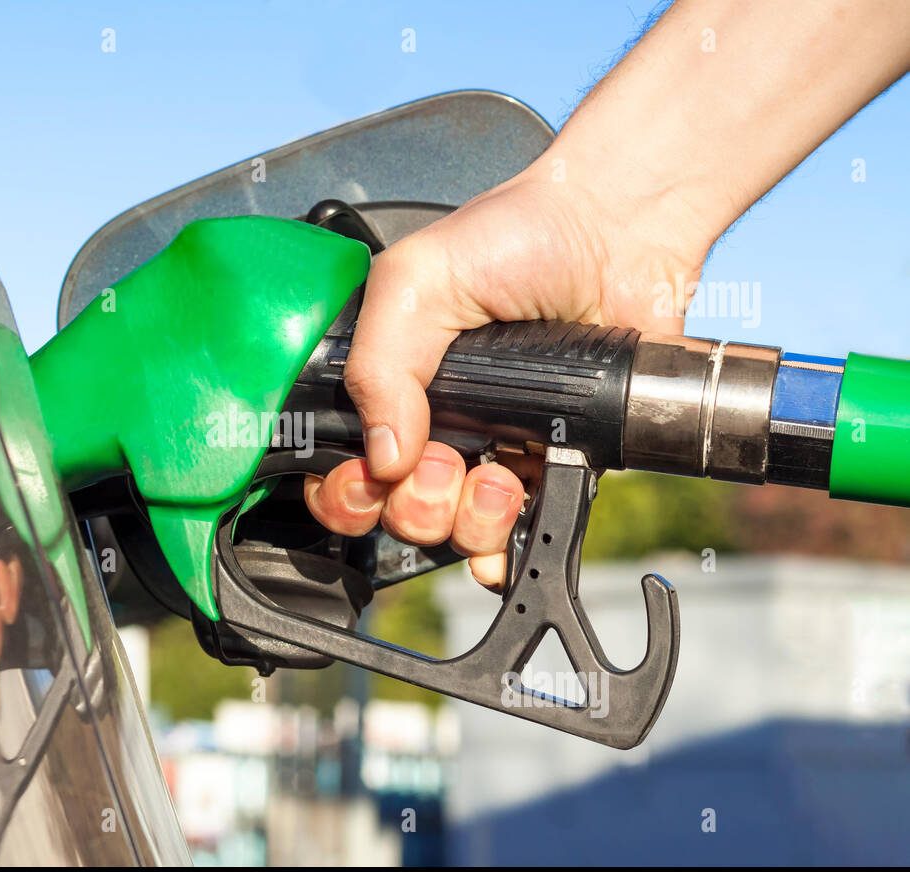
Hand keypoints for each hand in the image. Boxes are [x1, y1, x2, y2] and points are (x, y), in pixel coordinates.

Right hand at [304, 160, 702, 587]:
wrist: (620, 231)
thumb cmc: (519, 235)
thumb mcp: (415, 282)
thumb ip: (378, 365)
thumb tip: (384, 456)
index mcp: (393, 383)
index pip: (345, 463)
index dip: (348, 487)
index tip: (373, 474)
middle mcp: (437, 421)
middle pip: (396, 510)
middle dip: (412, 507)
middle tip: (440, 466)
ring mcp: (497, 447)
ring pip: (456, 530)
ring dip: (466, 521)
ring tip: (496, 477)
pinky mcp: (557, 461)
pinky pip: (522, 530)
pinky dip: (511, 547)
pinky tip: (515, 518)